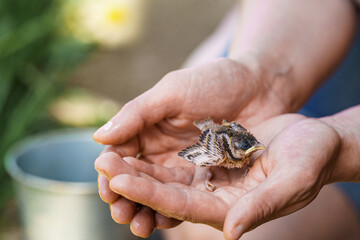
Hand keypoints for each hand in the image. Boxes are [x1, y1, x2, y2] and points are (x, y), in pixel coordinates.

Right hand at [93, 57, 290, 236]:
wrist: (260, 86)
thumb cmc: (215, 80)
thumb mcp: (173, 91)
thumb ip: (138, 114)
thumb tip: (98, 138)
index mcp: (148, 128)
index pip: (120, 153)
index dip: (111, 170)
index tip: (108, 184)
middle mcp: (161, 150)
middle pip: (135, 178)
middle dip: (124, 197)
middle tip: (121, 213)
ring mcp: (183, 165)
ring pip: (158, 193)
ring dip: (145, 210)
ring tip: (140, 226)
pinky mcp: (206, 177)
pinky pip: (185, 197)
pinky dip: (172, 211)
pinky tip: (165, 221)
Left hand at [95, 113, 342, 238]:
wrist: (316, 141)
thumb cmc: (312, 159)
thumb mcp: (293, 180)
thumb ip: (262, 205)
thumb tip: (232, 231)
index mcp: (230, 207)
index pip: (180, 205)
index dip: (147, 194)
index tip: (116, 182)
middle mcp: (214, 197)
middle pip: (164, 192)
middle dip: (131, 180)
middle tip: (100, 163)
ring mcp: (211, 179)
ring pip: (164, 177)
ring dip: (135, 168)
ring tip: (106, 154)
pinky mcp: (211, 161)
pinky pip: (175, 162)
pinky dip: (153, 156)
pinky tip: (132, 146)